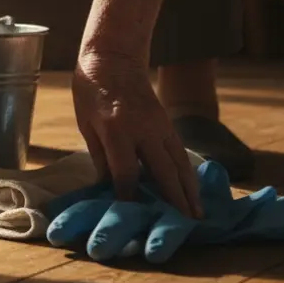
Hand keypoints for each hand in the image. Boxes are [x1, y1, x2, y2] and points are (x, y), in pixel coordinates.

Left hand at [71, 50, 203, 219]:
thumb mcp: (86, 123)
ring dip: (190, 190)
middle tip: (184, 225)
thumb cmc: (91, 90)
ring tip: (198, 215)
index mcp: (116, 130)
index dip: (129, 197)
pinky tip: (193, 190)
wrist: (113, 57)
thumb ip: (100, 155)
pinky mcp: (168, 123)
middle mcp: (143, 130)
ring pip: (179, 162)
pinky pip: (180, 152)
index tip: (133, 217)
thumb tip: (106, 186)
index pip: (126, 172)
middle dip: (173, 200)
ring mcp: (160, 125)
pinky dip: (189, 173)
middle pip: (162, 170)